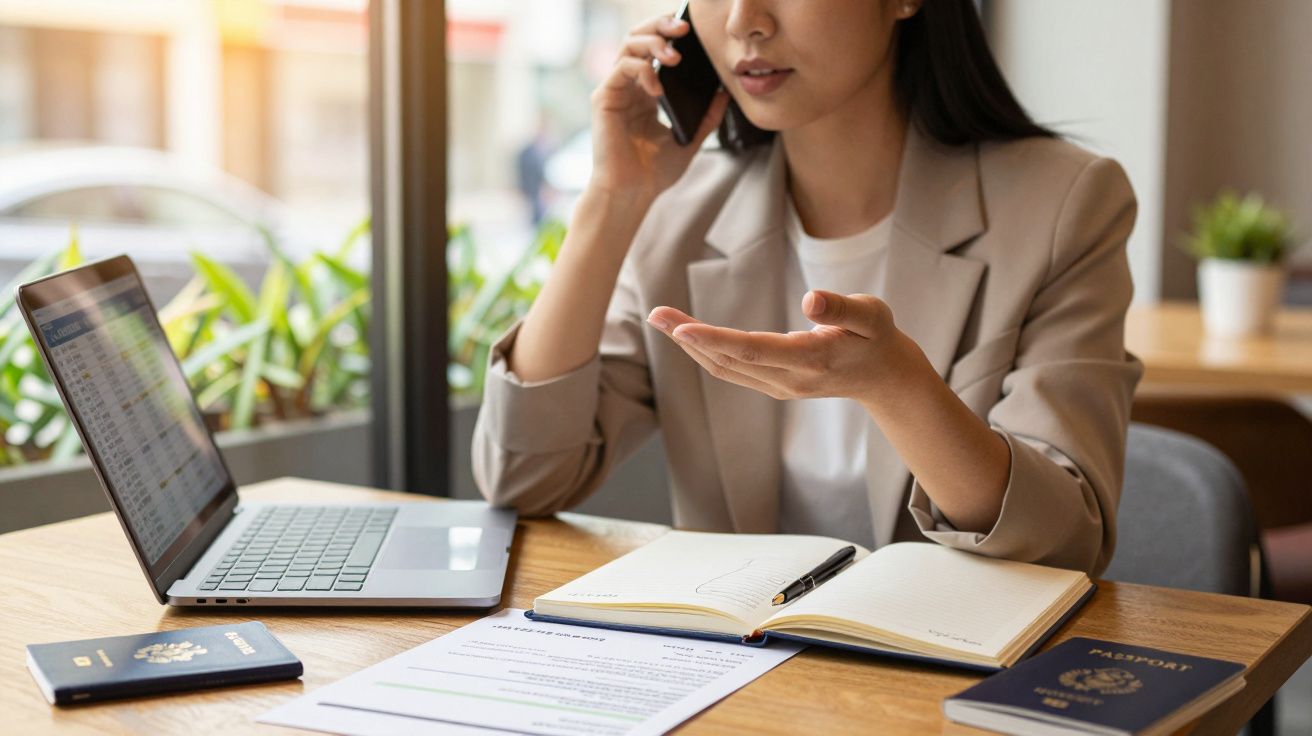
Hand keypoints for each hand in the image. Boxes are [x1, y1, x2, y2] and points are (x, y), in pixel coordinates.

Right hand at [589, 14, 729, 199]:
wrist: (632, 194)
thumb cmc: (654, 173)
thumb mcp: (690, 141)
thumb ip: (707, 118)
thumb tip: (726, 94)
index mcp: (647, 93)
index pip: (656, 49)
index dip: (671, 32)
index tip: (693, 28)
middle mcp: (629, 87)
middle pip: (639, 37)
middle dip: (661, 25)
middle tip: (684, 26)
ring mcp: (616, 91)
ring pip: (629, 45)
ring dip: (654, 42)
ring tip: (675, 55)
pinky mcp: (604, 99)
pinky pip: (622, 69)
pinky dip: (642, 71)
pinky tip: (658, 88)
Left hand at [647, 290, 924, 406]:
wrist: (884, 377)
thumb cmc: (877, 337)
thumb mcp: (873, 313)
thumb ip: (843, 307)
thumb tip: (810, 299)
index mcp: (812, 359)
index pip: (753, 350)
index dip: (715, 339)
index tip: (682, 326)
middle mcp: (789, 379)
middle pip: (728, 360)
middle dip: (688, 338)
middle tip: (655, 313)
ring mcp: (779, 387)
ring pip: (724, 369)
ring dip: (690, 346)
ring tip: (661, 319)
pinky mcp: (773, 386)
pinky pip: (730, 371)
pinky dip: (704, 352)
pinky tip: (686, 336)